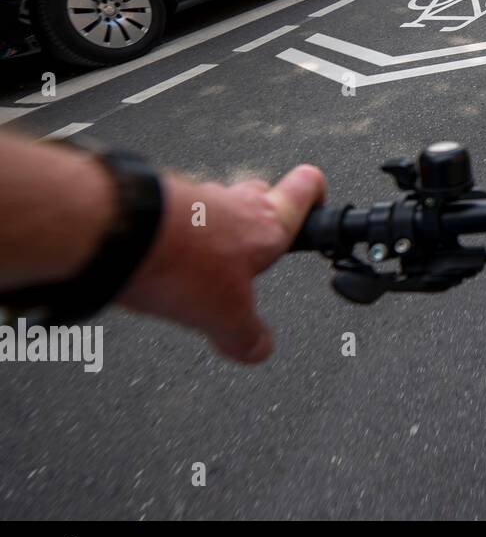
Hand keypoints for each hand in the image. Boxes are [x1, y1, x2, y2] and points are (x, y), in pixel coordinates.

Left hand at [118, 165, 325, 363]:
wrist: (118, 233)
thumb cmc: (182, 263)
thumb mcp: (225, 317)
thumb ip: (247, 335)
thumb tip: (260, 348)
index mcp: (267, 225)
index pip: (307, 188)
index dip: (315, 195)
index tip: (316, 208)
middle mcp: (236, 203)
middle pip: (261, 195)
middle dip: (262, 218)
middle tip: (255, 250)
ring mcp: (196, 196)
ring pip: (217, 206)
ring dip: (215, 229)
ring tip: (200, 267)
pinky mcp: (158, 200)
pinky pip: (177, 214)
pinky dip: (177, 234)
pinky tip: (162, 263)